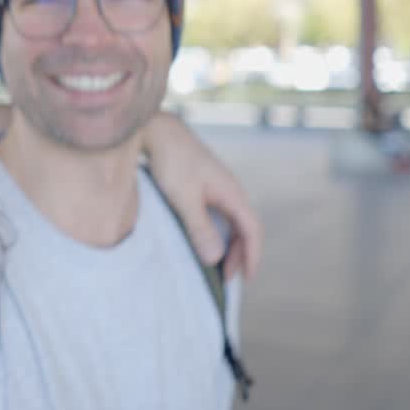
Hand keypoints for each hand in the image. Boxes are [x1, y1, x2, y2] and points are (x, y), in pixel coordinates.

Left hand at [141, 112, 261, 279]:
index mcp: (232, 193)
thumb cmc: (171, 162)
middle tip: (225, 279)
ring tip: (215, 264)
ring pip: (230, 220)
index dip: (252, 255)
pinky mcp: (203, 183)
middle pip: (244, 227)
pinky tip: (202, 239)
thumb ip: (200, 228)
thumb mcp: (184, 199)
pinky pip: (218, 213)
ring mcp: (217, 185)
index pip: (252, 229)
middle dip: (239, 254)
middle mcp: (230, 189)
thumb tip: (215, 259)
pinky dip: (216, 231)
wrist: (157, 130)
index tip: (247, 278)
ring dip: (227, 243)